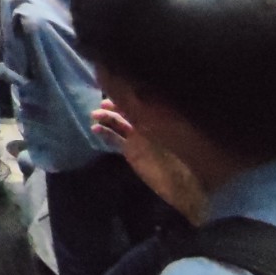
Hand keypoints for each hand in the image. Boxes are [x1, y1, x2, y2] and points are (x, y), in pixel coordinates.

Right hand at [92, 102, 204, 223]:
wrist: (181, 183)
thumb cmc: (179, 154)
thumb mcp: (166, 128)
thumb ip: (150, 113)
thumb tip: (135, 95)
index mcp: (158, 116)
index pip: (139, 100)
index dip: (126, 95)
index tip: (115, 90)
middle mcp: (147, 124)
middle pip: (127, 110)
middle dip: (114, 106)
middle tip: (101, 106)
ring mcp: (138, 138)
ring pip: (118, 123)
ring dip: (106, 118)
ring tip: (94, 116)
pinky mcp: (131, 151)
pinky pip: (115, 139)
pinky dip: (105, 133)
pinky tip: (95, 130)